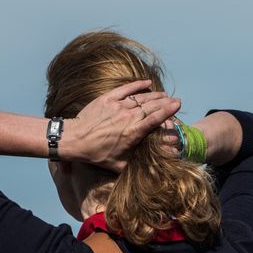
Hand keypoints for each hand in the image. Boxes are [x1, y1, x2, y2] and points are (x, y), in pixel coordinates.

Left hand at [63, 80, 181, 171]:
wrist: (75, 139)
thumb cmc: (97, 154)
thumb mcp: (119, 165)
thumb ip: (137, 164)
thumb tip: (152, 170)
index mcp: (134, 132)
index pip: (156, 118)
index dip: (169, 110)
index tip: (178, 105)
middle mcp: (128, 116)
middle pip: (152, 105)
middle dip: (166, 102)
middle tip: (176, 100)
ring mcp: (118, 106)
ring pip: (142, 97)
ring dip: (155, 95)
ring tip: (164, 95)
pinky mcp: (108, 98)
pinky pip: (126, 89)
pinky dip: (138, 85)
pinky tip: (147, 83)